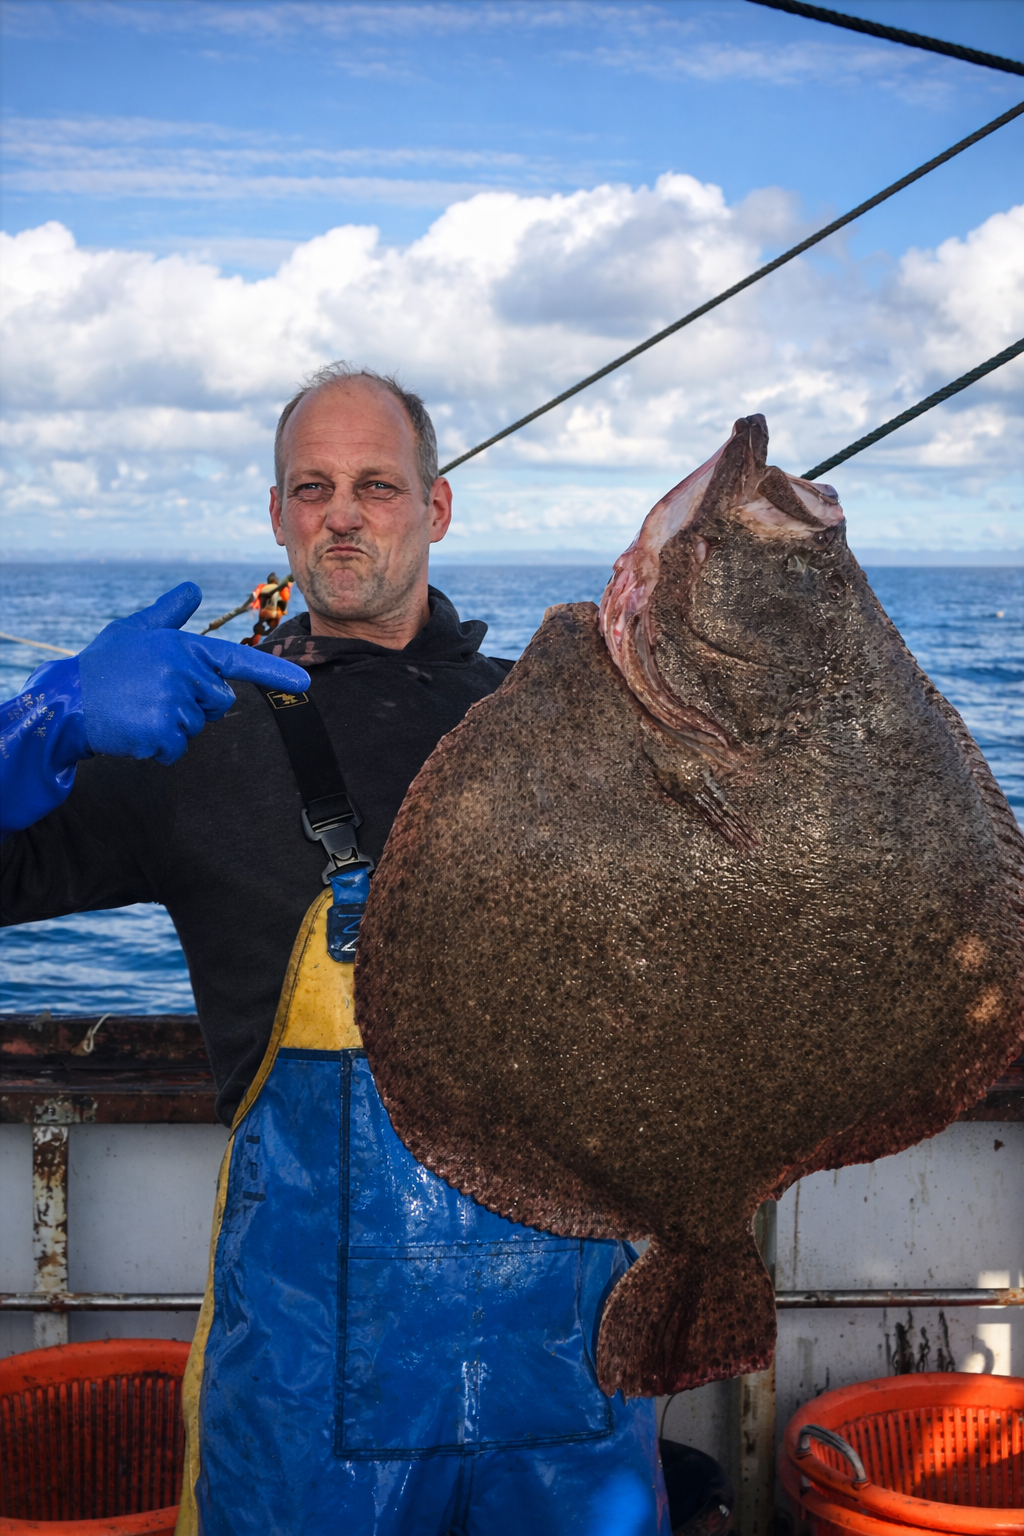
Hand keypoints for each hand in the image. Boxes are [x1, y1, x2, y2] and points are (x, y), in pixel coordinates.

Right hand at [78, 583, 309, 763]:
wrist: (67, 700)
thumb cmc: (104, 665)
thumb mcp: (135, 630)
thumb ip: (168, 613)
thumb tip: (192, 589)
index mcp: (183, 646)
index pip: (237, 660)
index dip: (274, 672)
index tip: (305, 684)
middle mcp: (184, 671)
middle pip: (218, 703)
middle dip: (194, 705)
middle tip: (153, 696)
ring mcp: (173, 702)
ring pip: (196, 727)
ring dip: (171, 726)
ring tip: (138, 711)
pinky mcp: (162, 731)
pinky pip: (177, 748)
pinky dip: (158, 747)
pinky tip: (135, 731)